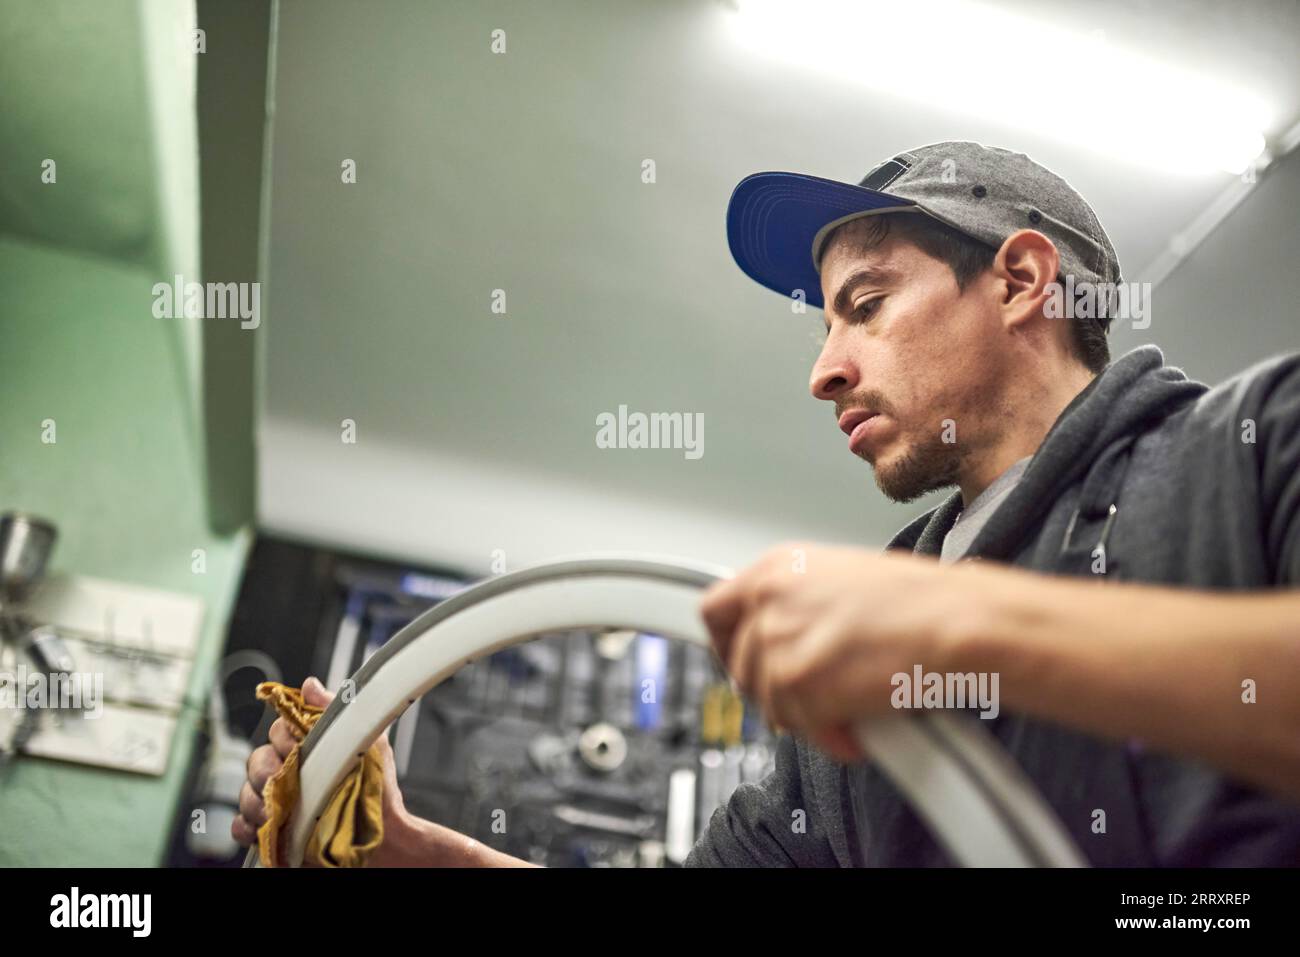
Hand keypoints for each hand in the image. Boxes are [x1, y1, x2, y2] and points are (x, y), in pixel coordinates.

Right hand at [231, 675, 410, 864]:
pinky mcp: (271, 832)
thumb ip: (336, 710)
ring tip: (279, 812)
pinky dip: (246, 827)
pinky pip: (241, 826)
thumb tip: (309, 685)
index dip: (283, 737)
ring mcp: (278, 801)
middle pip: (255, 761)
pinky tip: (266, 829)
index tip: (298, 748)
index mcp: (308, 748)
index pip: (278, 730)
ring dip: (256, 802)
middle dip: (264, 771)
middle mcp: (289, 772)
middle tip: (281, 781)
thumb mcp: (367, 740)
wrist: (383, 835)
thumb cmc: (378, 788)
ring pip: (245, 793)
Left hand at [699, 543, 984, 762]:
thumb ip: (800, 605)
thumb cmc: (923, 601)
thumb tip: (786, 639)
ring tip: (851, 708)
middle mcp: (768, 599)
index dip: (726, 646)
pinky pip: (800, 728)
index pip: (716, 611)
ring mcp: (777, 641)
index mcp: (778, 567)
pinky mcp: (795, 682)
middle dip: (774, 691)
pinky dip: (831, 737)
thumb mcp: (843, 580)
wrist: (955, 621)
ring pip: (768, 703)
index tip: (742, 665)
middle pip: (740, 667)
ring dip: (808, 716)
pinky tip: (862, 724)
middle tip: (813, 699)